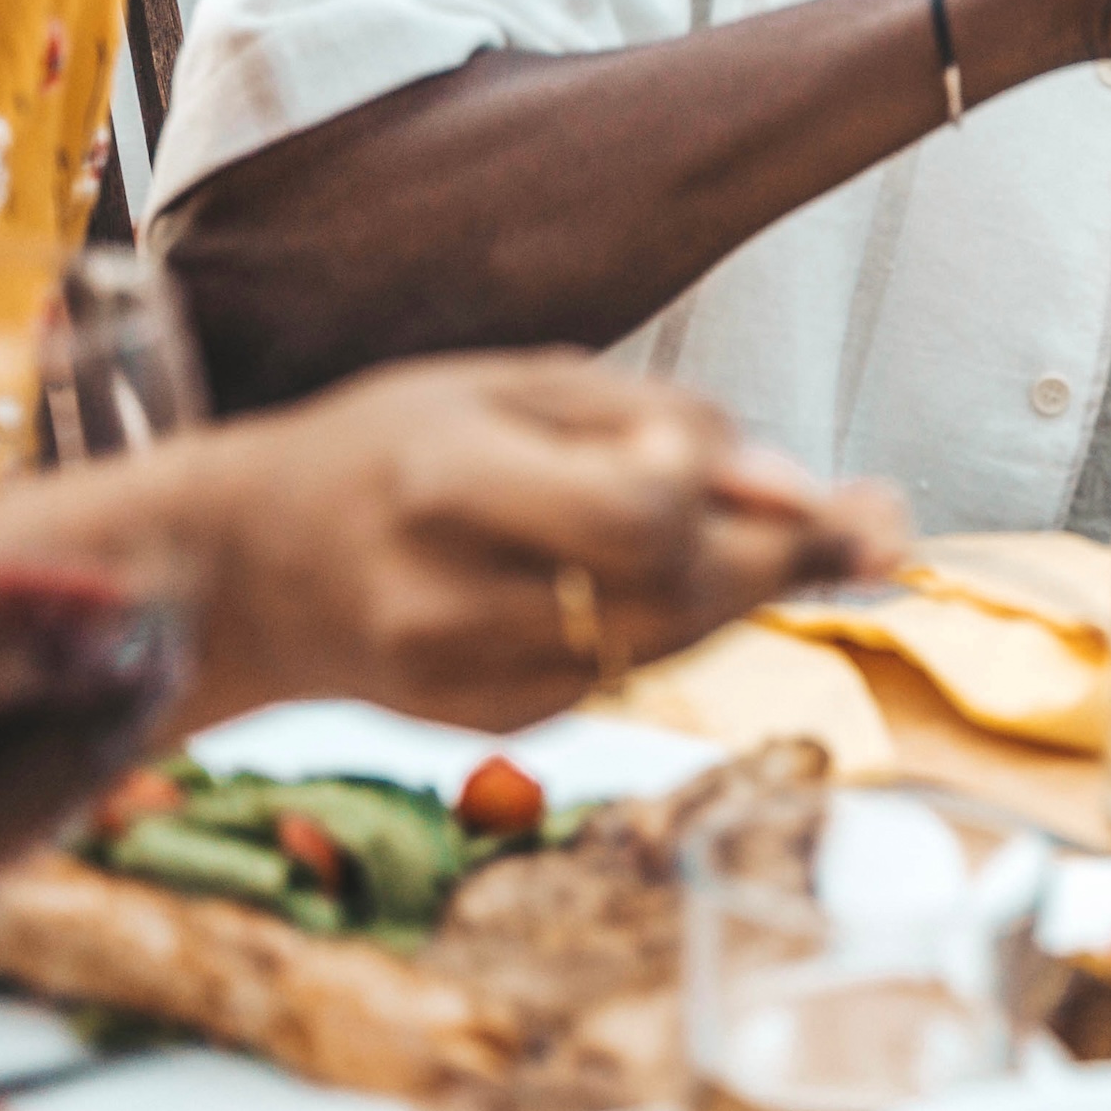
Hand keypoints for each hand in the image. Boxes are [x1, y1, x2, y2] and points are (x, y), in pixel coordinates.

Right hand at [163, 353, 902, 731]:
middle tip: (863, 518)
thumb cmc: (395, 447)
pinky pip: (629, 675)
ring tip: (776, 533)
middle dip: (784, 556)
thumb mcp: (523, 387)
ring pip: (672, 644)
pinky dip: (672, 625)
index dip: (741, 503)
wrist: (247, 566)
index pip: (643, 517)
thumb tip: (805, 491)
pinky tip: (665, 582)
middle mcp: (445, 597)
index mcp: (444, 480)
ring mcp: (461, 679)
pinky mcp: (487, 723)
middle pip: (679, 594)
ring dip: (746, 590)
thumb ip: (668, 426)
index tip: (811, 483)